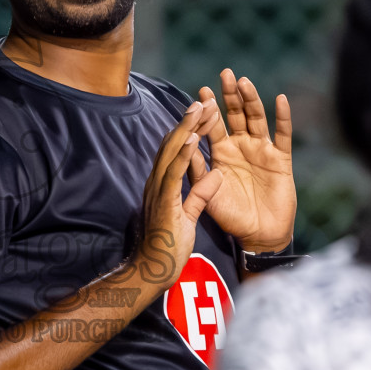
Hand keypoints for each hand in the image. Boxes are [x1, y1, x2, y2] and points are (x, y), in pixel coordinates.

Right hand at [135, 100, 223, 287]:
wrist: (153, 270)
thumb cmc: (169, 246)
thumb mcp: (189, 215)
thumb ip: (200, 194)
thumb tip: (216, 176)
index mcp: (163, 184)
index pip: (177, 150)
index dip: (191, 130)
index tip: (205, 113)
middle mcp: (157, 182)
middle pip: (173, 144)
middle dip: (189, 121)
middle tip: (204, 99)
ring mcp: (158, 190)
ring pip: (172, 152)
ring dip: (186, 128)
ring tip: (200, 108)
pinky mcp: (163, 201)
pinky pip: (174, 174)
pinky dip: (183, 155)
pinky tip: (192, 138)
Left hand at [191, 69, 296, 251]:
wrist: (259, 235)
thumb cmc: (231, 216)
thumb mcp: (208, 193)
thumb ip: (197, 170)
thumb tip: (185, 145)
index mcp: (222, 153)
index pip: (213, 126)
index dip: (208, 110)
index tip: (201, 91)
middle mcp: (242, 147)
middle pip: (236, 115)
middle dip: (230, 96)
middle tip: (225, 74)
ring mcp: (262, 151)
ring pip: (257, 119)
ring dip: (251, 100)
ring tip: (244, 82)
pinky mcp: (281, 160)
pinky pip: (283, 136)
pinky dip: (282, 117)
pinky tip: (279, 99)